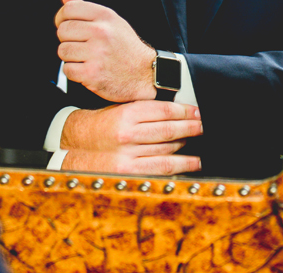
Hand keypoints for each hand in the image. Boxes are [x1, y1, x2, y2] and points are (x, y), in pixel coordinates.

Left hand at [55, 0, 155, 101]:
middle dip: (66, 39)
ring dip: (70, 57)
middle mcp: (101, 32)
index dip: (61, 18)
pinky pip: (67, 70)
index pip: (69, 9)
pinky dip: (73, 72)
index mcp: (105, 16)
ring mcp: (96, 53)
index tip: (65, 25)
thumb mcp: (111, 21)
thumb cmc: (126, 46)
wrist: (144, 72)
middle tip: (79, 44)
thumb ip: (86, 8)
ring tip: (85, 57)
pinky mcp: (92, 73)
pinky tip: (87, 69)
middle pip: (62, 30)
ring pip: (62, 51)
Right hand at [59, 101, 202, 174]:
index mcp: (126, 114)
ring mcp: (128, 156)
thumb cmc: (104, 126)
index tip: (197, 112)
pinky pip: (162, 169)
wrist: (78, 146)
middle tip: (203, 125)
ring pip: (168, 150)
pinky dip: (181, 166)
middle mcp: (127, 135)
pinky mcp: (129, 173)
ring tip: (199, 141)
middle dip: (191, 128)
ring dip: (188, 146)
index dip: (185, 111)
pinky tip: (193, 163)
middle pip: (169, 130)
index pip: (164, 111)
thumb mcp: (121, 110)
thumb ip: (146, 110)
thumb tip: (179, 112)